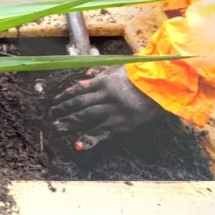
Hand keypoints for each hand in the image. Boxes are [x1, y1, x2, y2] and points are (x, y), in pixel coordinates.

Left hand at [50, 66, 167, 149]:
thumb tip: (84, 77)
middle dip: (63, 108)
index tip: (55, 100)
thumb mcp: (119, 69)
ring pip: (86, 116)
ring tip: (57, 126)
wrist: (163, 86)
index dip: (66, 95)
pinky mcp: (122, 123)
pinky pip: (102, 132)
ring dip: (70, 121)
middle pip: (79, 103)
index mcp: (104, 81)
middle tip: (51, 113)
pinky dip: (89, 138)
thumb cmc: (141, 76)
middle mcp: (105, 95)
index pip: (79, 89)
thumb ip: (101, 73)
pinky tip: (77, 144)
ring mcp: (113, 110)